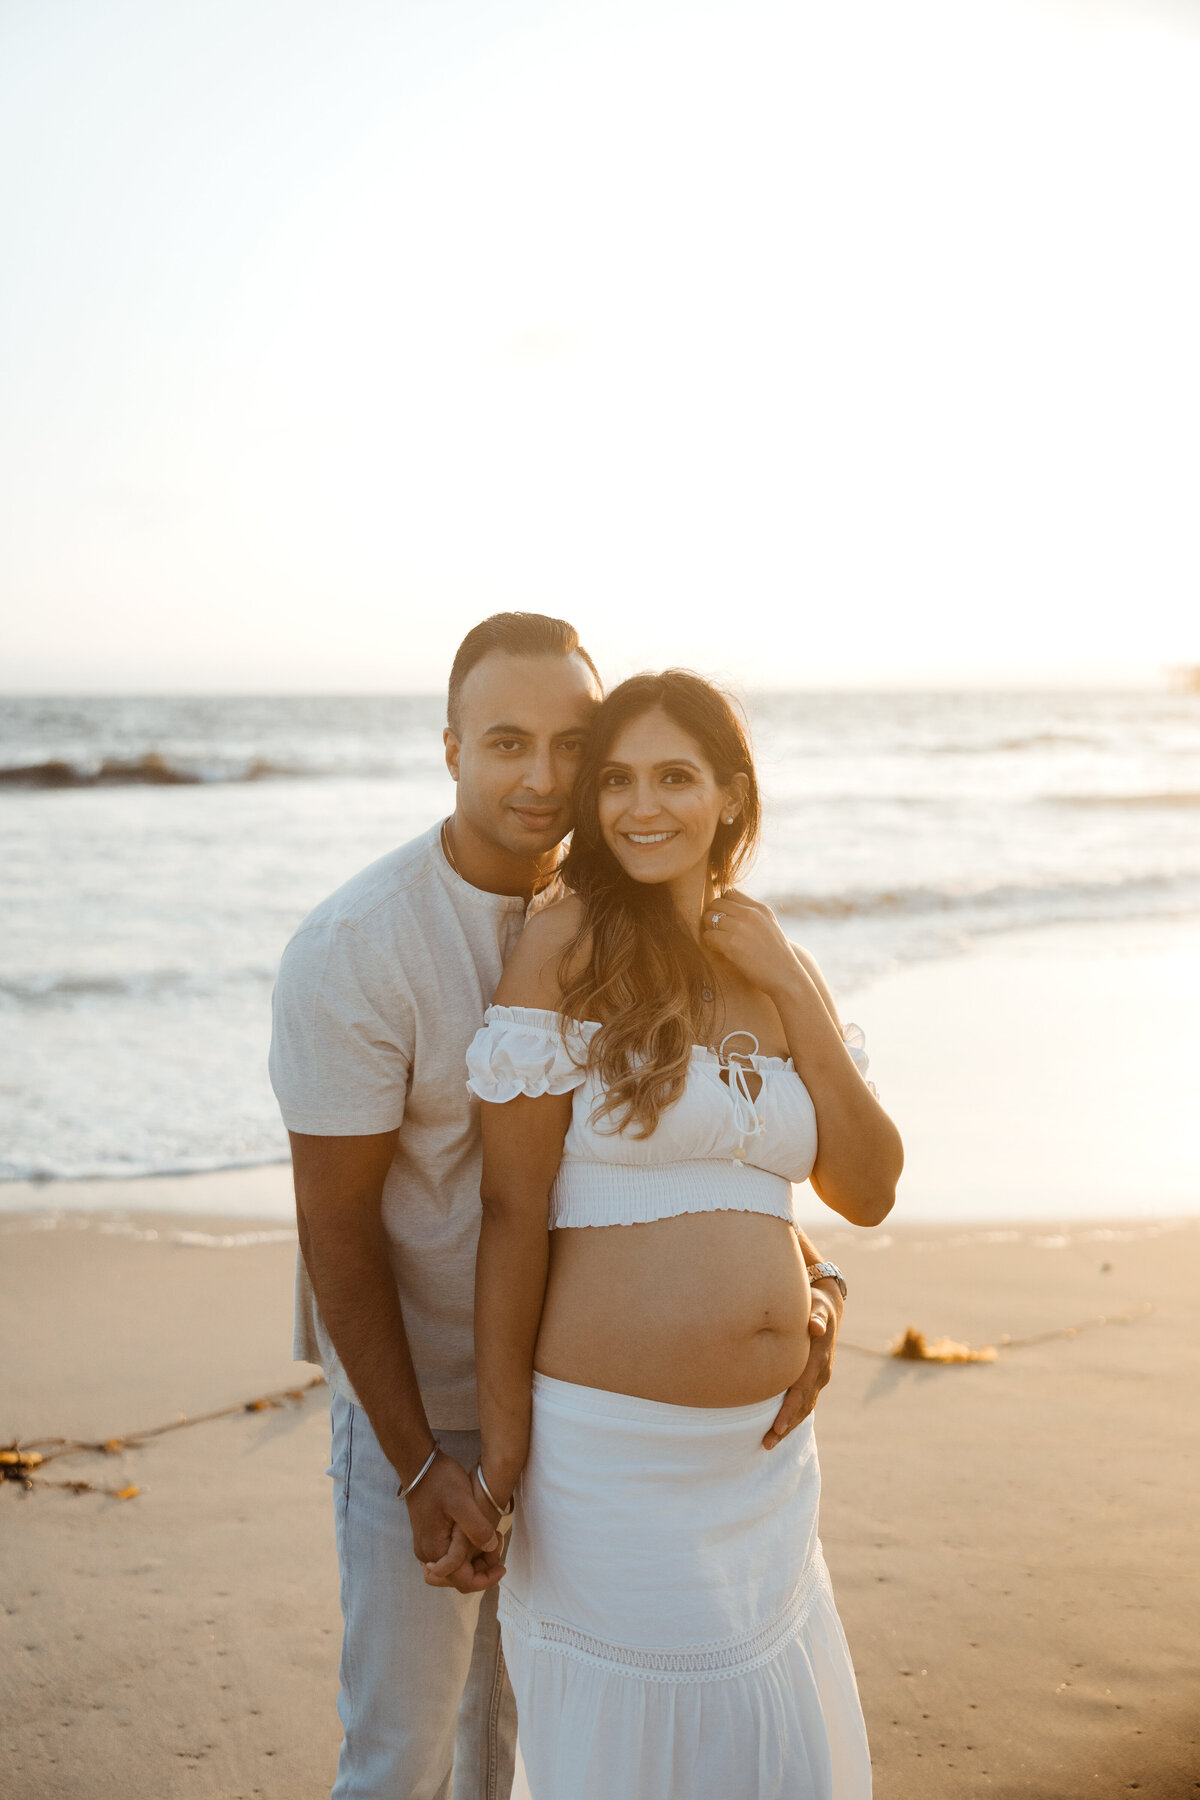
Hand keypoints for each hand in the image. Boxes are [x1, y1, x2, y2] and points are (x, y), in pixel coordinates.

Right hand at [406, 1453, 505, 1592]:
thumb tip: (491, 1548)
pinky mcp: (428, 1537)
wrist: (419, 1464)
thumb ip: (477, 1529)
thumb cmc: (440, 1481)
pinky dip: (465, 1554)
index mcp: (436, 1551)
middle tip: (497, 1545)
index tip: (503, 1566)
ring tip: (490, 1539)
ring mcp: (426, 1547)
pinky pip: (448, 1557)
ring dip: (474, 1561)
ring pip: (453, 1569)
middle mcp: (427, 1555)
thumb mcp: (462, 1502)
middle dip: (481, 1569)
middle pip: (458, 1578)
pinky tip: (477, 1536)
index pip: (463, 1582)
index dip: (486, 1579)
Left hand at [700, 892, 801, 1001]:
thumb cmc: (776, 957)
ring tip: (718, 942)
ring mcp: (740, 927)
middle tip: (717, 931)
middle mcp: (750, 913)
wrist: (786, 976)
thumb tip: (729, 914)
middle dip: (713, 915)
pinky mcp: (731, 943)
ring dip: (709, 930)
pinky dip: (710, 944)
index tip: (725, 918)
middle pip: (716, 903)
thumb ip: (753, 917)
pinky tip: (719, 951)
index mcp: (760, 908)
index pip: (730, 892)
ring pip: (709, 918)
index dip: (723, 905)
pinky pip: (708, 936)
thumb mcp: (769, 927)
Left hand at [763, 1281, 843, 1448]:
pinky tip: (778, 1428)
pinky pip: (804, 1402)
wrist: (829, 1309)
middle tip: (767, 1444)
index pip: (802, 1390)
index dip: (790, 1410)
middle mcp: (821, 1373)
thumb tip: (816, 1327)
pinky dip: (792, 1417)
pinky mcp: (813, 1379)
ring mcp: (819, 1378)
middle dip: (786, 1426)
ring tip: (768, 1443)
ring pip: (804, 1408)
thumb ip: (816, 1318)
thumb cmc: (816, 1307)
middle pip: (803, 1406)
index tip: (777, 1426)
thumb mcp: (817, 1308)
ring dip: (788, 1426)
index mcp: (819, 1360)